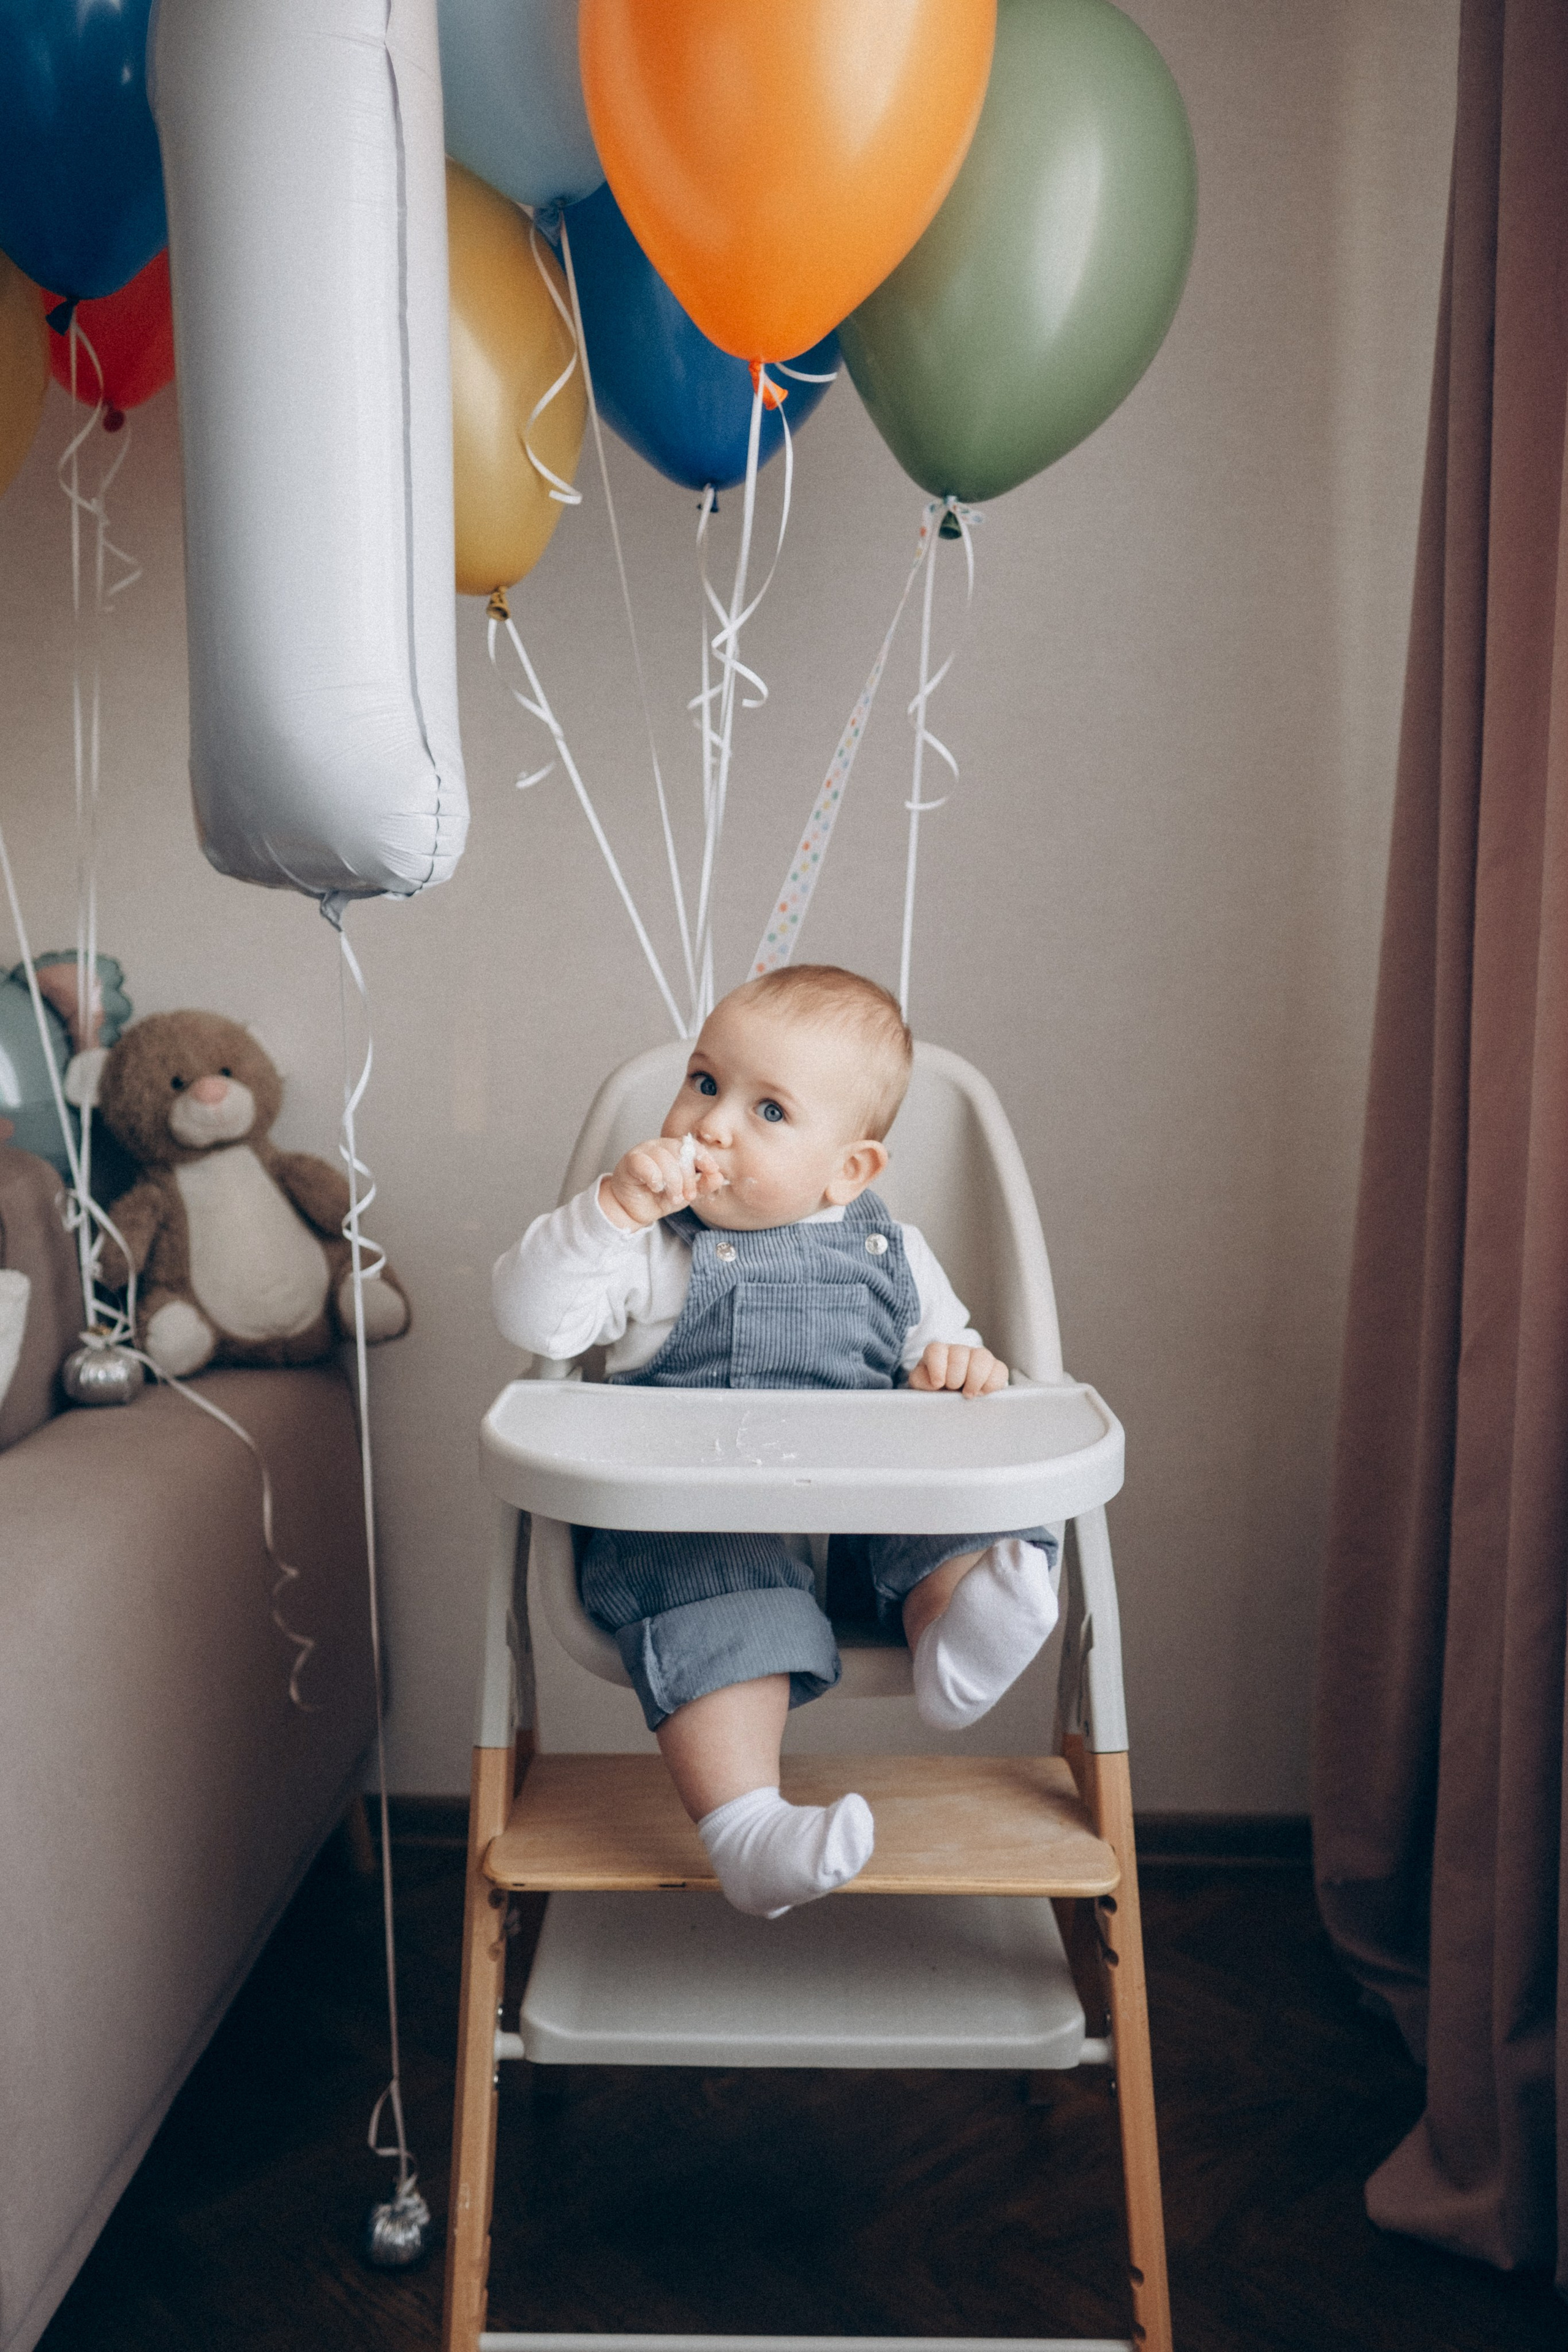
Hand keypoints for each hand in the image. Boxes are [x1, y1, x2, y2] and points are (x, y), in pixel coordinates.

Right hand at [600, 1136, 723, 1229]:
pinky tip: (655, 1188)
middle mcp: (660, 1146)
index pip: (692, 1146)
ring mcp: (644, 1151)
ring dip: (673, 1182)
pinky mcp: (630, 1161)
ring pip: (664, 1158)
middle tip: (687, 1196)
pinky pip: (645, 1163)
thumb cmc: (659, 1198)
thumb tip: (719, 1176)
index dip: (703, 1157)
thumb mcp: (687, 1193)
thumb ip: (703, 1185)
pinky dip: (654, 1177)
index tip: (712, 1170)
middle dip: (688, 1177)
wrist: (634, 1211)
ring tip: (673, 1197)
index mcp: (675, 1150)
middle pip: (680, 1152)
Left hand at [908, 1340, 1007, 1397]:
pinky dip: (991, 1384)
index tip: (937, 1384)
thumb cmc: (935, 1391)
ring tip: (968, 1394)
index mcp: (937, 1353)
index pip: (936, 1350)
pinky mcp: (996, 1368)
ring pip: (982, 1357)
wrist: (951, 1399)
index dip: (937, 1368)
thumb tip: (934, 1382)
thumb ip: (920, 1381)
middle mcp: (958, 1351)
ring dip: (974, 1379)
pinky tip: (983, 1393)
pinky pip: (1000, 1370)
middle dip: (955, 1378)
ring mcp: (978, 1357)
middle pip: (959, 1355)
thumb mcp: (922, 1386)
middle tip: (953, 1390)